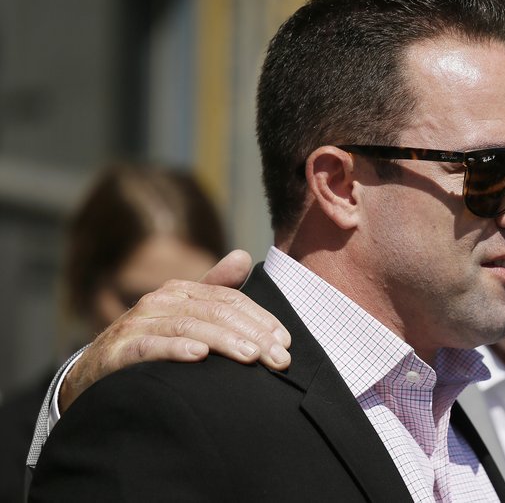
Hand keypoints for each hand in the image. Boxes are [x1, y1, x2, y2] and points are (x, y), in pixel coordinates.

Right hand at [59, 250, 290, 411]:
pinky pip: (150, 347)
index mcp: (180, 292)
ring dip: (224, 342)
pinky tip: (199, 357)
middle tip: (279, 358)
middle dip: (252, 335)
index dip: (260, 319)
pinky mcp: (119, 350)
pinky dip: (175, 350)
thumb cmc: (151, 341)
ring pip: (189, 328)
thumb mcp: (185, 314)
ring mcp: (137, 324)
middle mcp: (160, 302)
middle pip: (215, 313)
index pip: (230, 300)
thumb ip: (215, 289)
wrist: (96, 372)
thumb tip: (244, 255)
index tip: (285, 341)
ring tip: (252, 357)